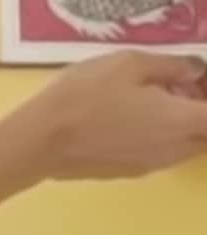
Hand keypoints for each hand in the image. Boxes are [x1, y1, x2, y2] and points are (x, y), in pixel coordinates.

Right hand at [4, 51, 206, 180]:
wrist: (44, 138)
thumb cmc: (86, 95)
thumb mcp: (126, 64)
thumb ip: (171, 66)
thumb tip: (196, 71)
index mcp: (182, 120)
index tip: (194, 80)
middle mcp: (177, 148)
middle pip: (206, 133)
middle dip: (198, 109)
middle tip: (175, 85)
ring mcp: (156, 163)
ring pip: (186, 144)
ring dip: (181, 123)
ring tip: (148, 99)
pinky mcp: (134, 171)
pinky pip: (162, 151)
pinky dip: (159, 134)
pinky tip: (126, 117)